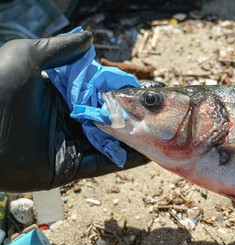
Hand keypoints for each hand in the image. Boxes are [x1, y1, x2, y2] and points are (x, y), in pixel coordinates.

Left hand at [0, 33, 148, 192]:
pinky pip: (102, 163)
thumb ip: (60, 49)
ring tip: (160, 135)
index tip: (141, 91)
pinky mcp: (69, 167)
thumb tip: (89, 38)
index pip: (98, 92)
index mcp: (59, 94)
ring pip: (109, 142)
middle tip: (158, 114)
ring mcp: (69, 145)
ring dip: (133, 139)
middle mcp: (66, 119)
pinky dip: (124, 160)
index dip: (119, 92)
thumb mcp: (25, 57)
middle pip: (107, 118)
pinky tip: (146, 154)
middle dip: (131, 116)